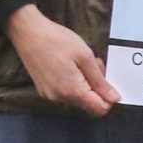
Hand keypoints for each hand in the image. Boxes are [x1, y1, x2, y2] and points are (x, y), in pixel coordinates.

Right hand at [3, 6, 118, 114]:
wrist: (27, 32)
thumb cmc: (57, 41)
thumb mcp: (85, 57)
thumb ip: (100, 81)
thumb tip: (114, 98)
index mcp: (72, 91)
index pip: (100, 109)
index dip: (109, 97)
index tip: (107, 78)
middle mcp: (60, 98)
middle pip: (89, 104)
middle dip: (98, 88)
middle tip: (96, 64)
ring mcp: (50, 95)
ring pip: (78, 98)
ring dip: (86, 83)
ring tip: (83, 62)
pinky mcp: (44, 89)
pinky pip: (66, 93)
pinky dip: (74, 83)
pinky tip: (72, 65)